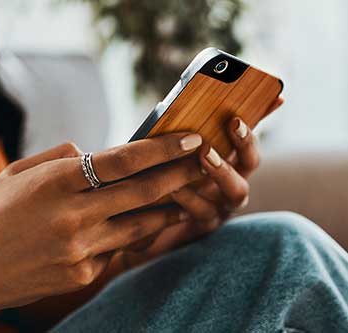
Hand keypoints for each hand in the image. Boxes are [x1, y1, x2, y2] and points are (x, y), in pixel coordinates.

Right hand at [0, 133, 204, 326]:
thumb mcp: (19, 173)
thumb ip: (62, 159)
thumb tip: (96, 154)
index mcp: (56, 183)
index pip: (123, 160)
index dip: (162, 148)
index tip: (190, 139)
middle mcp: (73, 217)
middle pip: (143, 191)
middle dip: (180, 174)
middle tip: (204, 161)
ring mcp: (80, 250)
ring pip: (141, 224)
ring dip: (169, 207)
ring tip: (188, 195)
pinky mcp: (83, 275)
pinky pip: (119, 249)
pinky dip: (133, 234)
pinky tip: (142, 225)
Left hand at [123, 97, 283, 262]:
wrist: (151, 220)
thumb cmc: (165, 178)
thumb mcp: (175, 153)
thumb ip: (184, 133)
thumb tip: (179, 102)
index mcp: (228, 164)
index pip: (247, 140)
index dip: (252, 124)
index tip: (251, 108)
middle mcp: (232, 184)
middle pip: (251, 163)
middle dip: (244, 143)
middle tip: (233, 122)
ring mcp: (223, 205)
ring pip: (237, 190)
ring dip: (223, 170)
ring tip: (204, 154)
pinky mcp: (205, 226)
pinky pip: (204, 212)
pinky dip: (190, 198)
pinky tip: (174, 187)